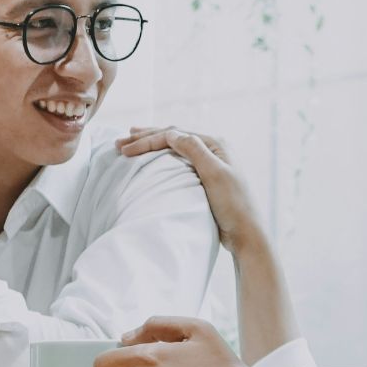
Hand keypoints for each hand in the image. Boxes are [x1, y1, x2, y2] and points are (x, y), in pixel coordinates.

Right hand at [117, 127, 266, 252]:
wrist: (246, 234)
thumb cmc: (234, 205)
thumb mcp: (214, 174)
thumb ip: (194, 150)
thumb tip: (172, 133)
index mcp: (215, 144)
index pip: (174, 135)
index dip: (147, 140)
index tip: (124, 150)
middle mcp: (212, 150)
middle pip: (173, 138)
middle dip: (145, 138)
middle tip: (120, 141)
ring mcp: (209, 164)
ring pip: (174, 149)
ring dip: (151, 145)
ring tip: (131, 141)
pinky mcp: (204, 179)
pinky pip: (178, 162)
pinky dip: (161, 158)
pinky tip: (151, 159)